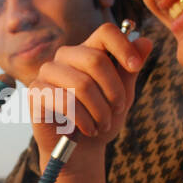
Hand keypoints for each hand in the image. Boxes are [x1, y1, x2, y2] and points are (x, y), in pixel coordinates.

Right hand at [28, 23, 152, 168]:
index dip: (123, 46)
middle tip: (117, 110)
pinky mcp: (36, 91)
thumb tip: (146, 41)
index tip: (135, 67)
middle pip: (95, 59)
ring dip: (99, 111)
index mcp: (88, 50)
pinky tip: (89, 130)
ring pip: (82, 85)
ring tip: (103, 124)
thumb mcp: (122, 95)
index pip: (105, 32)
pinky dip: (84, 120)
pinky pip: (65, 102)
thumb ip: (130, 70)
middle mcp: (66, 56)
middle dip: (113, 91)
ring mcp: (48, 71)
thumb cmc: (101, 118)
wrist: (81, 149)